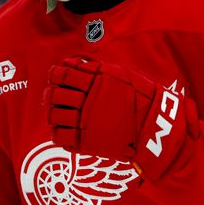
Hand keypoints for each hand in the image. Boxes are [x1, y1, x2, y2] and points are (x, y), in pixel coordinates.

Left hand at [43, 56, 195, 179]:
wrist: (154, 126)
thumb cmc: (141, 97)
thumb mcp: (122, 74)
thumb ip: (97, 68)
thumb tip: (76, 62)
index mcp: (95, 82)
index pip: (64, 74)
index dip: (54, 74)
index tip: (53, 75)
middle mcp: (87, 101)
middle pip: (55, 95)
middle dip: (49, 94)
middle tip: (49, 96)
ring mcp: (85, 122)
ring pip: (55, 116)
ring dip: (51, 113)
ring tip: (55, 113)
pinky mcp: (87, 142)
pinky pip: (60, 137)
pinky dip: (57, 133)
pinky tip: (61, 129)